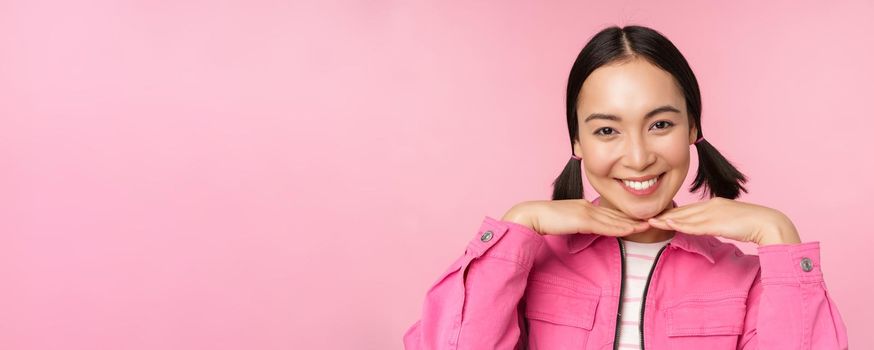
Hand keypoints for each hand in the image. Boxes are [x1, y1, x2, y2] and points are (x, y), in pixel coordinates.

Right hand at [502, 200, 650, 236]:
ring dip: (632, 223)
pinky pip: (606, 225)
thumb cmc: (544, 219)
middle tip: (652, 219)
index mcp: (583, 206)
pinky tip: (632, 230)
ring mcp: (586, 212)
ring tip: (649, 225)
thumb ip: (576, 223)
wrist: (531, 215)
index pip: (608, 212)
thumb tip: (583, 228)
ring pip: (614, 219)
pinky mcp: (583, 220)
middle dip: (634, 217)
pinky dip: (621, 227)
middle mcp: (587, 206)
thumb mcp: (565, 221)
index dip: (624, 216)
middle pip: (615, 213)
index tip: (638, 219)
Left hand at [645, 197, 801, 245]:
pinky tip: (668, 225)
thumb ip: (718, 223)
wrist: (769, 223)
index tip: (659, 215)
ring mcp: (713, 213)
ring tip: (651, 221)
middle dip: (664, 214)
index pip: (689, 209)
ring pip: (685, 217)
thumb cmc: (753, 224)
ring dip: (666, 219)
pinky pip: (694, 225)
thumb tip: (710, 227)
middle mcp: (711, 206)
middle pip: (683, 211)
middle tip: (647, 217)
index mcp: (715, 204)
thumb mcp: (730, 221)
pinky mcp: (716, 222)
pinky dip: (680, 225)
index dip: (673, 212)